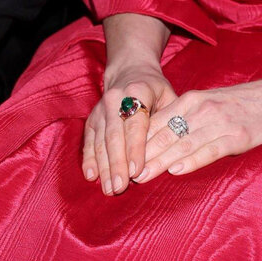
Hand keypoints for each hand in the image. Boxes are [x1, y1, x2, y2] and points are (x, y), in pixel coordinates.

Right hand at [82, 62, 177, 195]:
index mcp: (138, 90)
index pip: (136, 124)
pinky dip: (89, 159)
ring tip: (109, 189)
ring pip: (101, 141)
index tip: (136, 172)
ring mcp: (101, 109)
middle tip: (120, 188)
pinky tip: (92, 176)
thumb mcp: (169, 96)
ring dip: (104, 167)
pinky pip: (89, 141)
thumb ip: (170, 119)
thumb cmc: (155, 89)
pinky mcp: (91, 118)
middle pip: (115, 135)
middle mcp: (115, 98)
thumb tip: (173, 150)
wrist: (130, 71)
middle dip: (117, 164)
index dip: (135, 148)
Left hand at [133, 69, 261, 183]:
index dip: (138, 141)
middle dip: (142, 154)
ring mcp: (220, 121)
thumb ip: (186, 118)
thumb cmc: (244, 103)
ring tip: (140, 177)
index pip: (157, 120)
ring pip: (182, 142)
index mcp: (194, 98)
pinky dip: (191, 160)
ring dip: (159, 161)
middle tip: (122, 175)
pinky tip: (176, 170)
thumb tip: (158, 139)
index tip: (120, 159)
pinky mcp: (237, 135)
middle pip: (165, 132)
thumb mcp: (211, 104)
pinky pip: (210, 149)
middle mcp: (202, 107)